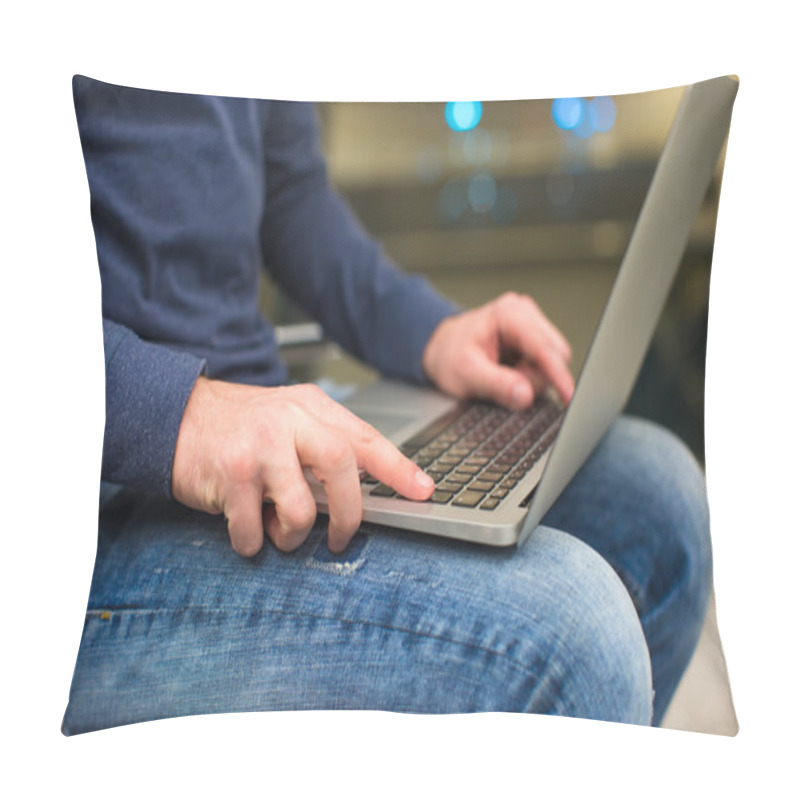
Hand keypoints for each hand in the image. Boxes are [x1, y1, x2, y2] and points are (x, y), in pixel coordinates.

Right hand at [172, 379, 433, 556]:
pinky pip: (254, 529)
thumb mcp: (286, 418)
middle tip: (342, 538)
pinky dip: (252, 541)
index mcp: (309, 407)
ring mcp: (259, 446)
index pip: (364, 438)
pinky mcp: (231, 474)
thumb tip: (362, 491)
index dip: (398, 468)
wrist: (172, 415)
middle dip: (349, 514)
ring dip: (293, 534)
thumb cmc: (238, 426)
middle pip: (342, 467)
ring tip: (278, 530)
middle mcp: (288, 421)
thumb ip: (322, 444)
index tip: (423, 491)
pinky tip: (245, 529)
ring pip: (301, 508)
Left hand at [422, 292, 574, 409]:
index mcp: (508, 314)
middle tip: (506, 385)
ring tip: (502, 376)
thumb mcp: (466, 374)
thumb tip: (525, 394)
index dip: (558, 374)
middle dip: (536, 377)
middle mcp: (524, 313)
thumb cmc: (448, 356)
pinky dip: (529, 375)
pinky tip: (509, 372)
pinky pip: (544, 363)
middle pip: (555, 354)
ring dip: (531, 377)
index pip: (544, 347)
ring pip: (552, 361)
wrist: (440, 349)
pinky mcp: (532, 337)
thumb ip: (497, 385)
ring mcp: (530, 323)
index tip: (569, 395)